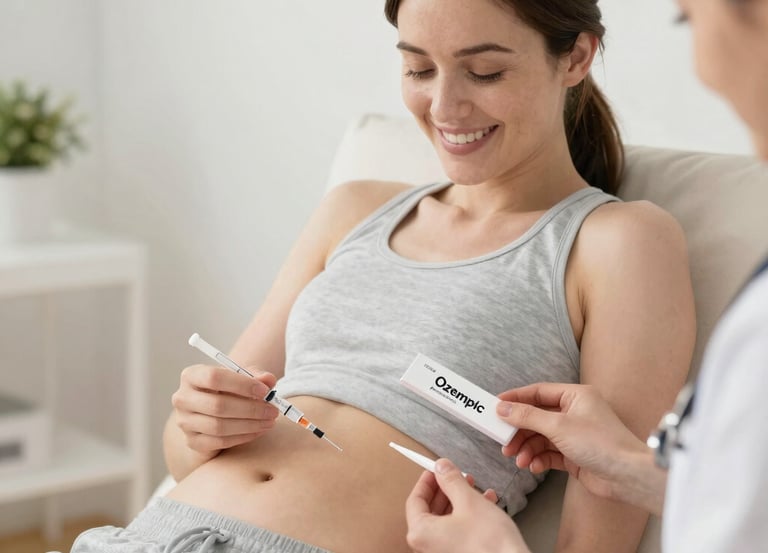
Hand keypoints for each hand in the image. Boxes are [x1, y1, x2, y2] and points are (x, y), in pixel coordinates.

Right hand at [171, 363, 278, 458]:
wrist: (214, 410)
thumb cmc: (229, 389)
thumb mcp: (242, 377)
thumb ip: (256, 375)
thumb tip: (269, 379)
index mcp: (191, 375)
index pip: (214, 377)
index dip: (241, 384)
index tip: (264, 391)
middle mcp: (182, 398)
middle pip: (217, 405)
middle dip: (251, 409)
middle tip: (273, 410)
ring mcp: (185, 422)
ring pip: (219, 426)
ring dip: (250, 425)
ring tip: (269, 421)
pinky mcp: (192, 441)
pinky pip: (220, 442)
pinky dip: (243, 437)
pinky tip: (258, 431)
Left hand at [405, 459, 530, 552]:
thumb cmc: (489, 544)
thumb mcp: (469, 501)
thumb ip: (451, 480)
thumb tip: (441, 467)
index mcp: (421, 533)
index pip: (415, 499)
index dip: (427, 480)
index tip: (436, 469)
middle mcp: (428, 547)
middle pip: (430, 510)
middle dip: (447, 489)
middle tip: (457, 475)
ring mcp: (443, 552)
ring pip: (447, 520)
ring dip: (461, 500)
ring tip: (475, 487)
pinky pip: (457, 531)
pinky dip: (468, 516)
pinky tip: (485, 504)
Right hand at [497, 383, 661, 509]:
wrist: (627, 476)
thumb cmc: (600, 443)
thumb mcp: (558, 426)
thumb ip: (527, 416)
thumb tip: (503, 408)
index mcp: (575, 396)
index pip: (538, 392)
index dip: (516, 398)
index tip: (495, 406)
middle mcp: (575, 413)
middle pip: (537, 417)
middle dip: (519, 430)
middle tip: (503, 440)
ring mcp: (575, 435)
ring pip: (541, 438)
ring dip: (527, 448)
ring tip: (517, 459)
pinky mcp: (575, 455)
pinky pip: (549, 454)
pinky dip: (539, 459)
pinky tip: (533, 466)